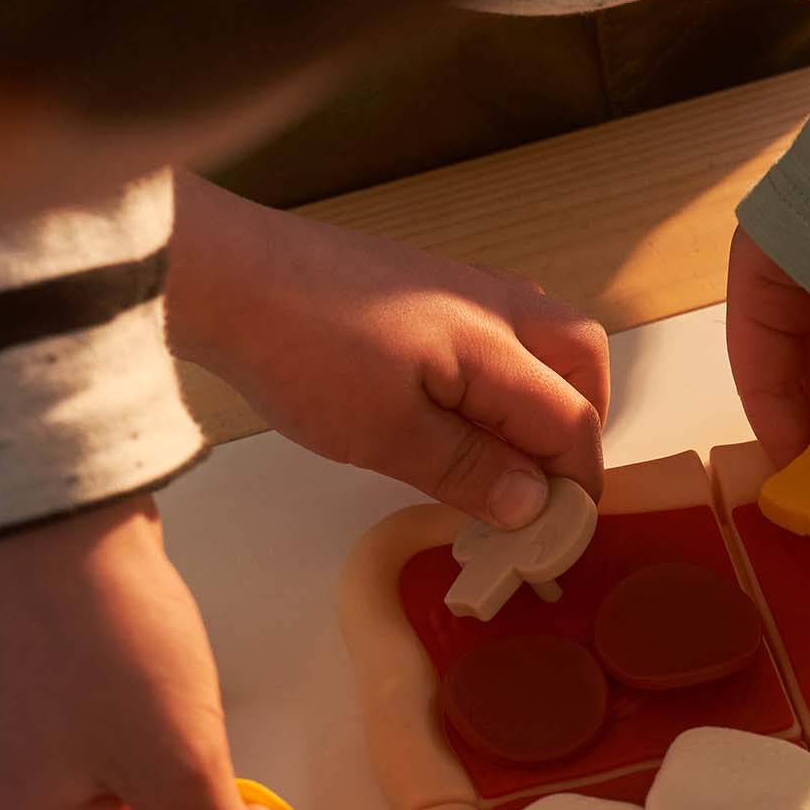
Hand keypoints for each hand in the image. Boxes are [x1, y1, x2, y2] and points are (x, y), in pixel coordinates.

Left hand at [169, 172, 608, 527]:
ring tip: (502, 452)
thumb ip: (468, 468)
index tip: (557, 535)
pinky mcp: (425, 283)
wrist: (228, 273)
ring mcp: (461, 286)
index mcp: (497, 345)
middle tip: (546, 484)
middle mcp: (494, 304)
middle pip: (581, 362)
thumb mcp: (386, 433)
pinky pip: (496, 328)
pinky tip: (454, 408)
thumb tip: (533, 504)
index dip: (576, 484)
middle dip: (579, 426)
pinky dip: (502, 373)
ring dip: (543, 395)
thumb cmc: (300, 348)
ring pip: (541, 338)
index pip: (573, 421)